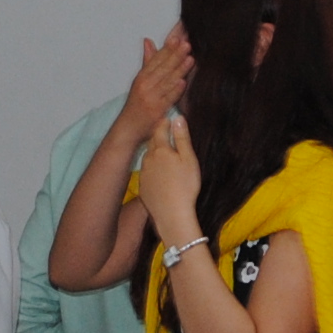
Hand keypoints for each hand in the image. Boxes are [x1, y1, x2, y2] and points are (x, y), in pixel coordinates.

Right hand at [119, 28, 193, 137]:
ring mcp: (151, 98)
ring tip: (190, 59)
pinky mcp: (156, 111)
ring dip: (179, 69)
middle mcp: (145, 86)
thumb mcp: (140, 80)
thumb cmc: (135, 105)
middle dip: (175, 55)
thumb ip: (148, 61)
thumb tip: (148, 41)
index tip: (177, 39)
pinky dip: (175, 90)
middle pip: (162, 68)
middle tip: (187, 45)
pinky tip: (183, 82)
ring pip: (166, 81)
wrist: (128, 129)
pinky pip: (167, 99)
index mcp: (141, 77)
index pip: (155, 60)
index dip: (167, 49)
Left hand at [137, 110, 202, 241]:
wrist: (171, 214)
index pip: (160, 129)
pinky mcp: (143, 186)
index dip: (165, 123)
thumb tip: (177, 117)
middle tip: (166, 132)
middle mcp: (148, 158)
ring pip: (148, 157)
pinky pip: (147, 172)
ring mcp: (143, 173)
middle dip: (158, 135)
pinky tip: (160, 174)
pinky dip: (153, 168)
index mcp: (160, 149)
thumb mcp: (189, 159)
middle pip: (152, 142)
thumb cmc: (185, 185)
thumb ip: (182, 138)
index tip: (169, 119)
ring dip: (155, 152)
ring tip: (164, 153)